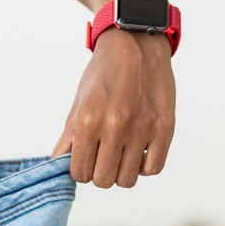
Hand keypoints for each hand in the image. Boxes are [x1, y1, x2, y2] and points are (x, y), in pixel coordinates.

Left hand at [51, 27, 175, 187]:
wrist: (136, 44)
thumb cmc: (104, 73)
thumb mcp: (79, 102)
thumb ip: (69, 137)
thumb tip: (59, 164)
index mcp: (88, 119)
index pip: (79, 173)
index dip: (80, 170)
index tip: (85, 159)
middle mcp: (115, 125)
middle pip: (103, 180)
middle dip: (99, 172)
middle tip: (102, 155)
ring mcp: (143, 128)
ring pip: (127, 179)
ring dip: (121, 170)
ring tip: (120, 152)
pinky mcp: (165, 128)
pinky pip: (152, 169)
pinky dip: (143, 166)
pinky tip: (138, 150)